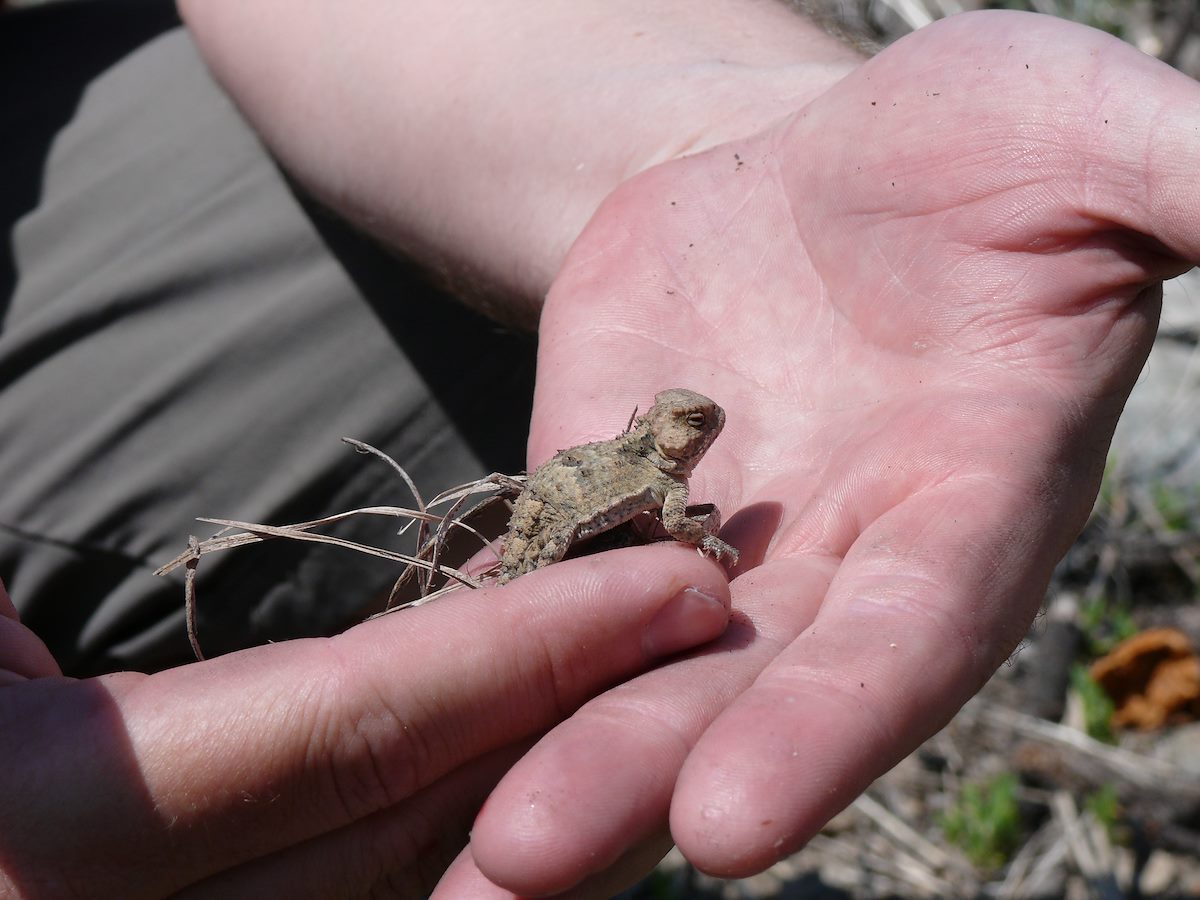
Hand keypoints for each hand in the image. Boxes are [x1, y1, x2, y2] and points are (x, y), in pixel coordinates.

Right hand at [0, 552, 728, 896]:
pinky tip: (544, 760)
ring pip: (410, 888)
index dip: (524, 648)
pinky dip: (461, 832)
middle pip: (407, 829)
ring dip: (547, 784)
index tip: (670, 577)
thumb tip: (126, 598)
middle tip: (706, 625)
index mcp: (36, 827)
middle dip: (576, 723)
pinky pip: (362, 895)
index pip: (347, 730)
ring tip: (667, 688)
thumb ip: (52, 614)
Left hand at [452, 11, 1199, 893]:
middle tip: (517, 872)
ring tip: (460, 867)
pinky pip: (545, 582)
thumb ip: (1176, 189)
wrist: (806, 158)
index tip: (728, 826)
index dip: (828, 730)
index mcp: (967, 497)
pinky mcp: (608, 493)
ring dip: (546, 752)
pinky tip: (396, 717)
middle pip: (741, 692)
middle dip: (639, 776)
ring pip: (630, 669)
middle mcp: (841, 557)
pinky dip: (484, 649)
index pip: (905, 638)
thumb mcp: (1077, 135)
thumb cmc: (967, 146)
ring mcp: (715, 539)